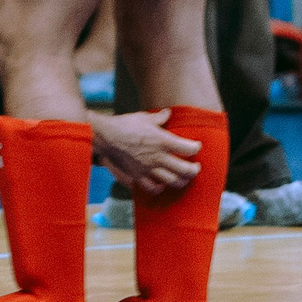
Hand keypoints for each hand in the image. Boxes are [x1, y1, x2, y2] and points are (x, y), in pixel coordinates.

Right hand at [86, 109, 200, 195]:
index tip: (196, 146)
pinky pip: (153, 188)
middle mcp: (158, 157)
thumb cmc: (125, 124)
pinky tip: (162, 184)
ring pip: (172, 182)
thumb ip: (159, 118)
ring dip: (182, 181)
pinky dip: (161, 188)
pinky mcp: (137, 176)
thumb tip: (167, 113)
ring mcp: (148, 169)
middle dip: (194, 170)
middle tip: (196, 168)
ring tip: (184, 178)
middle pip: (185, 170)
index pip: (188, 148)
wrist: (105, 136)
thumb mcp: (144, 117)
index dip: (196, 147)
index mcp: (163, 141)